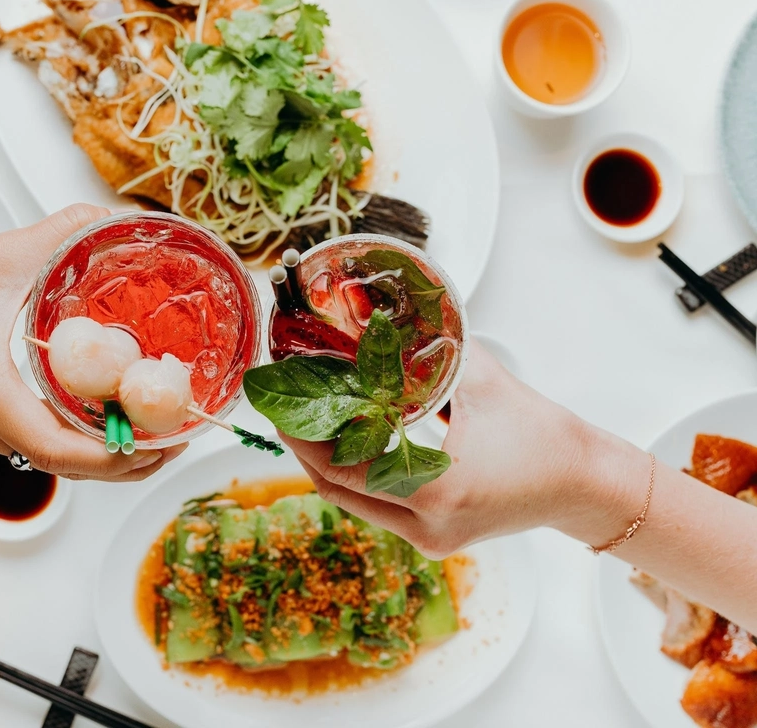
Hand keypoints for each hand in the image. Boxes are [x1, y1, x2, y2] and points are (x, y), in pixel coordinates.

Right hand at [0, 204, 186, 480]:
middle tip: (174, 442)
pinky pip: (34, 444)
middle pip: (62, 465)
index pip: (54, 448)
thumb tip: (117, 219)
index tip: (155, 445)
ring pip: (50, 460)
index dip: (110, 456)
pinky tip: (106, 417)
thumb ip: (64, 233)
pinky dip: (76, 439)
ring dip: (102, 454)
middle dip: (124, 462)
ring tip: (152, 432)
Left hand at [281, 341, 643, 556]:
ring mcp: (430, 541)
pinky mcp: (435, 541)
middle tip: (284, 410)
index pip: (342, 468)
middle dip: (304, 449)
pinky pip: (377, 509)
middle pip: (338, 490)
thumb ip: (429, 351)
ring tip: (308, 423)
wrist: (585, 484)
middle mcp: (429, 527)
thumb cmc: (544, 436)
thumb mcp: (481, 381)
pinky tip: (346, 445)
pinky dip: (356, 477)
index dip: (301, 438)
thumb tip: (381, 321)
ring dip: (327, 464)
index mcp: (438, 491)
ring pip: (354, 504)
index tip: (278, 406)